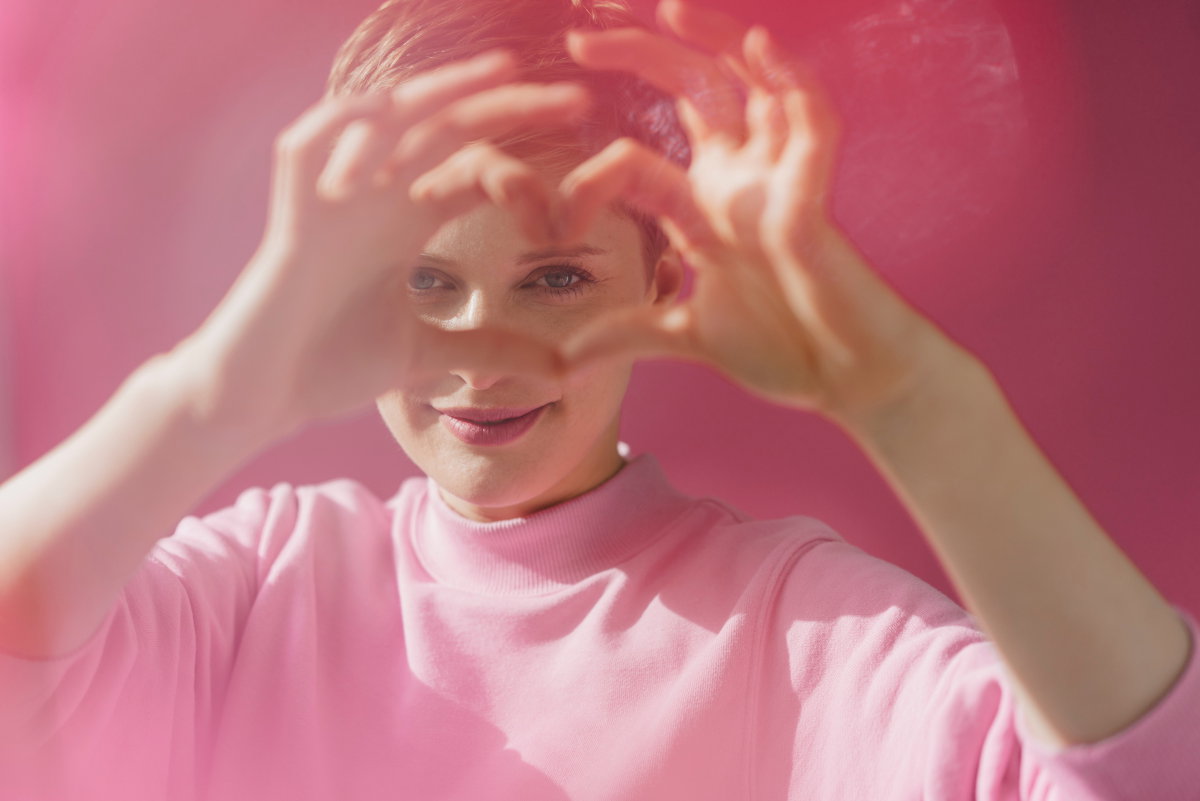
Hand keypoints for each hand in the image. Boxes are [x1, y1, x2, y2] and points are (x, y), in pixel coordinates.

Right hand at [177, 51, 584, 436]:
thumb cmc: (331, 366)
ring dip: (444, 93)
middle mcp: (376, 195)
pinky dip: (348, 124)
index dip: (527, 165)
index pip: (474, 168)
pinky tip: (394, 109)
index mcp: (407, 220)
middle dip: (508, 110)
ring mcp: (334, 197)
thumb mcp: (427, 355)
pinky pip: (313, 145)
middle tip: (575, 100)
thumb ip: (490, 349)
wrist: (266, 395)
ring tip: (502, 72)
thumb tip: (563, 370)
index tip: (587, 183)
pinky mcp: (293, 212)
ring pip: (388, 121)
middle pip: (447, 132)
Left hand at [557, 0, 971, 426]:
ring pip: (751, 85)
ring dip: (715, 40)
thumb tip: (563, 361)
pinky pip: (811, 125)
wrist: (843, 379)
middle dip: (643, 54)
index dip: (594, 170)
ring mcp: (778, 182)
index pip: (640, 154)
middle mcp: (740, 179)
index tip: (554, 219)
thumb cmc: (781, 349)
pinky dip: (791, 82)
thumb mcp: (686, 337)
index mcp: (706, 205)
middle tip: (581, 34)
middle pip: (694, 92)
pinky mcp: (813, 199)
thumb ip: (628, 335)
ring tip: (670, 7)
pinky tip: (759, 47)